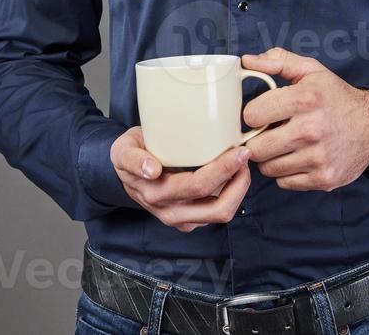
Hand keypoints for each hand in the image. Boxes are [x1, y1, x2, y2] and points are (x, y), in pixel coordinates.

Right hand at [109, 127, 252, 231]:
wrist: (125, 171)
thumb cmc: (132, 153)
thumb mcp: (124, 149)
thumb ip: (133, 159)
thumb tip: (151, 170)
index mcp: (155, 193)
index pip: (197, 186)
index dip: (223, 169)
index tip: (238, 150)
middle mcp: (170, 211)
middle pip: (217, 207)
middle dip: (239, 181)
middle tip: (245, 154)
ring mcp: (182, 219)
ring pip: (222, 214)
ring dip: (238, 189)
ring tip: (241, 163)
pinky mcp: (191, 220)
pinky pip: (219, 212)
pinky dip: (232, 194)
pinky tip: (233, 172)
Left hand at [239, 47, 368, 191]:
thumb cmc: (336, 97)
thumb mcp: (311, 70)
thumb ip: (278, 61)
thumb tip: (247, 61)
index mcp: (305, 99)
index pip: (251, 115)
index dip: (252, 114)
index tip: (261, 114)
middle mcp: (311, 129)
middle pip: (256, 147)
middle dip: (258, 140)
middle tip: (269, 133)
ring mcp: (318, 157)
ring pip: (268, 168)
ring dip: (271, 158)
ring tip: (284, 144)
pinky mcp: (323, 179)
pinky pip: (284, 182)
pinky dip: (286, 173)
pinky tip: (297, 157)